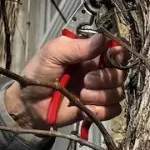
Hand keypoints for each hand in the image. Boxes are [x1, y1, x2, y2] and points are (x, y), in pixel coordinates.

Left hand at [4, 31, 126, 131]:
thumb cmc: (37, 74)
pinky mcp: (97, 109)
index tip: (114, 55)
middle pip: (120, 72)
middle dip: (106, 78)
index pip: (116, 49)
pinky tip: (86, 108)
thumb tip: (102, 38)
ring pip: (119, 92)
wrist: (29, 105)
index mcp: (89, 54)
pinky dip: (102, 110)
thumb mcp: (52, 53)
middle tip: (85, 80)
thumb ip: (77, 46)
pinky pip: (114, 110)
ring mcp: (98, 91)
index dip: (119, 52)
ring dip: (101, 95)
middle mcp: (98, 71)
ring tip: (82, 95)